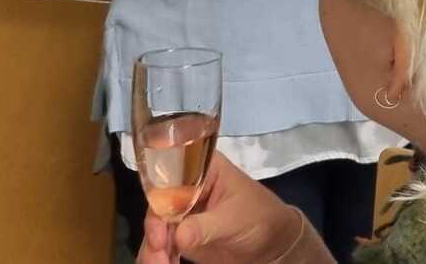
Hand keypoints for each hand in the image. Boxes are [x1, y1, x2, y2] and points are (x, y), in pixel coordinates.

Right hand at [137, 154, 325, 263]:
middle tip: (158, 256)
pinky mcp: (182, 234)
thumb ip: (205, 227)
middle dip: (154, 234)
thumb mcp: (234, 220)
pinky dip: (158, 256)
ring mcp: (184, 212)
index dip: (158, 203)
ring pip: (156, 229)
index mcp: (203, 169)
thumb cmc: (259, 218)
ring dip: (153, 250)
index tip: (159, 233)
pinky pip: (161, 245)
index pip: (170, 177)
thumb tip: (179, 236)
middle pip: (157, 206)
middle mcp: (188, 187)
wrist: (273, 243)